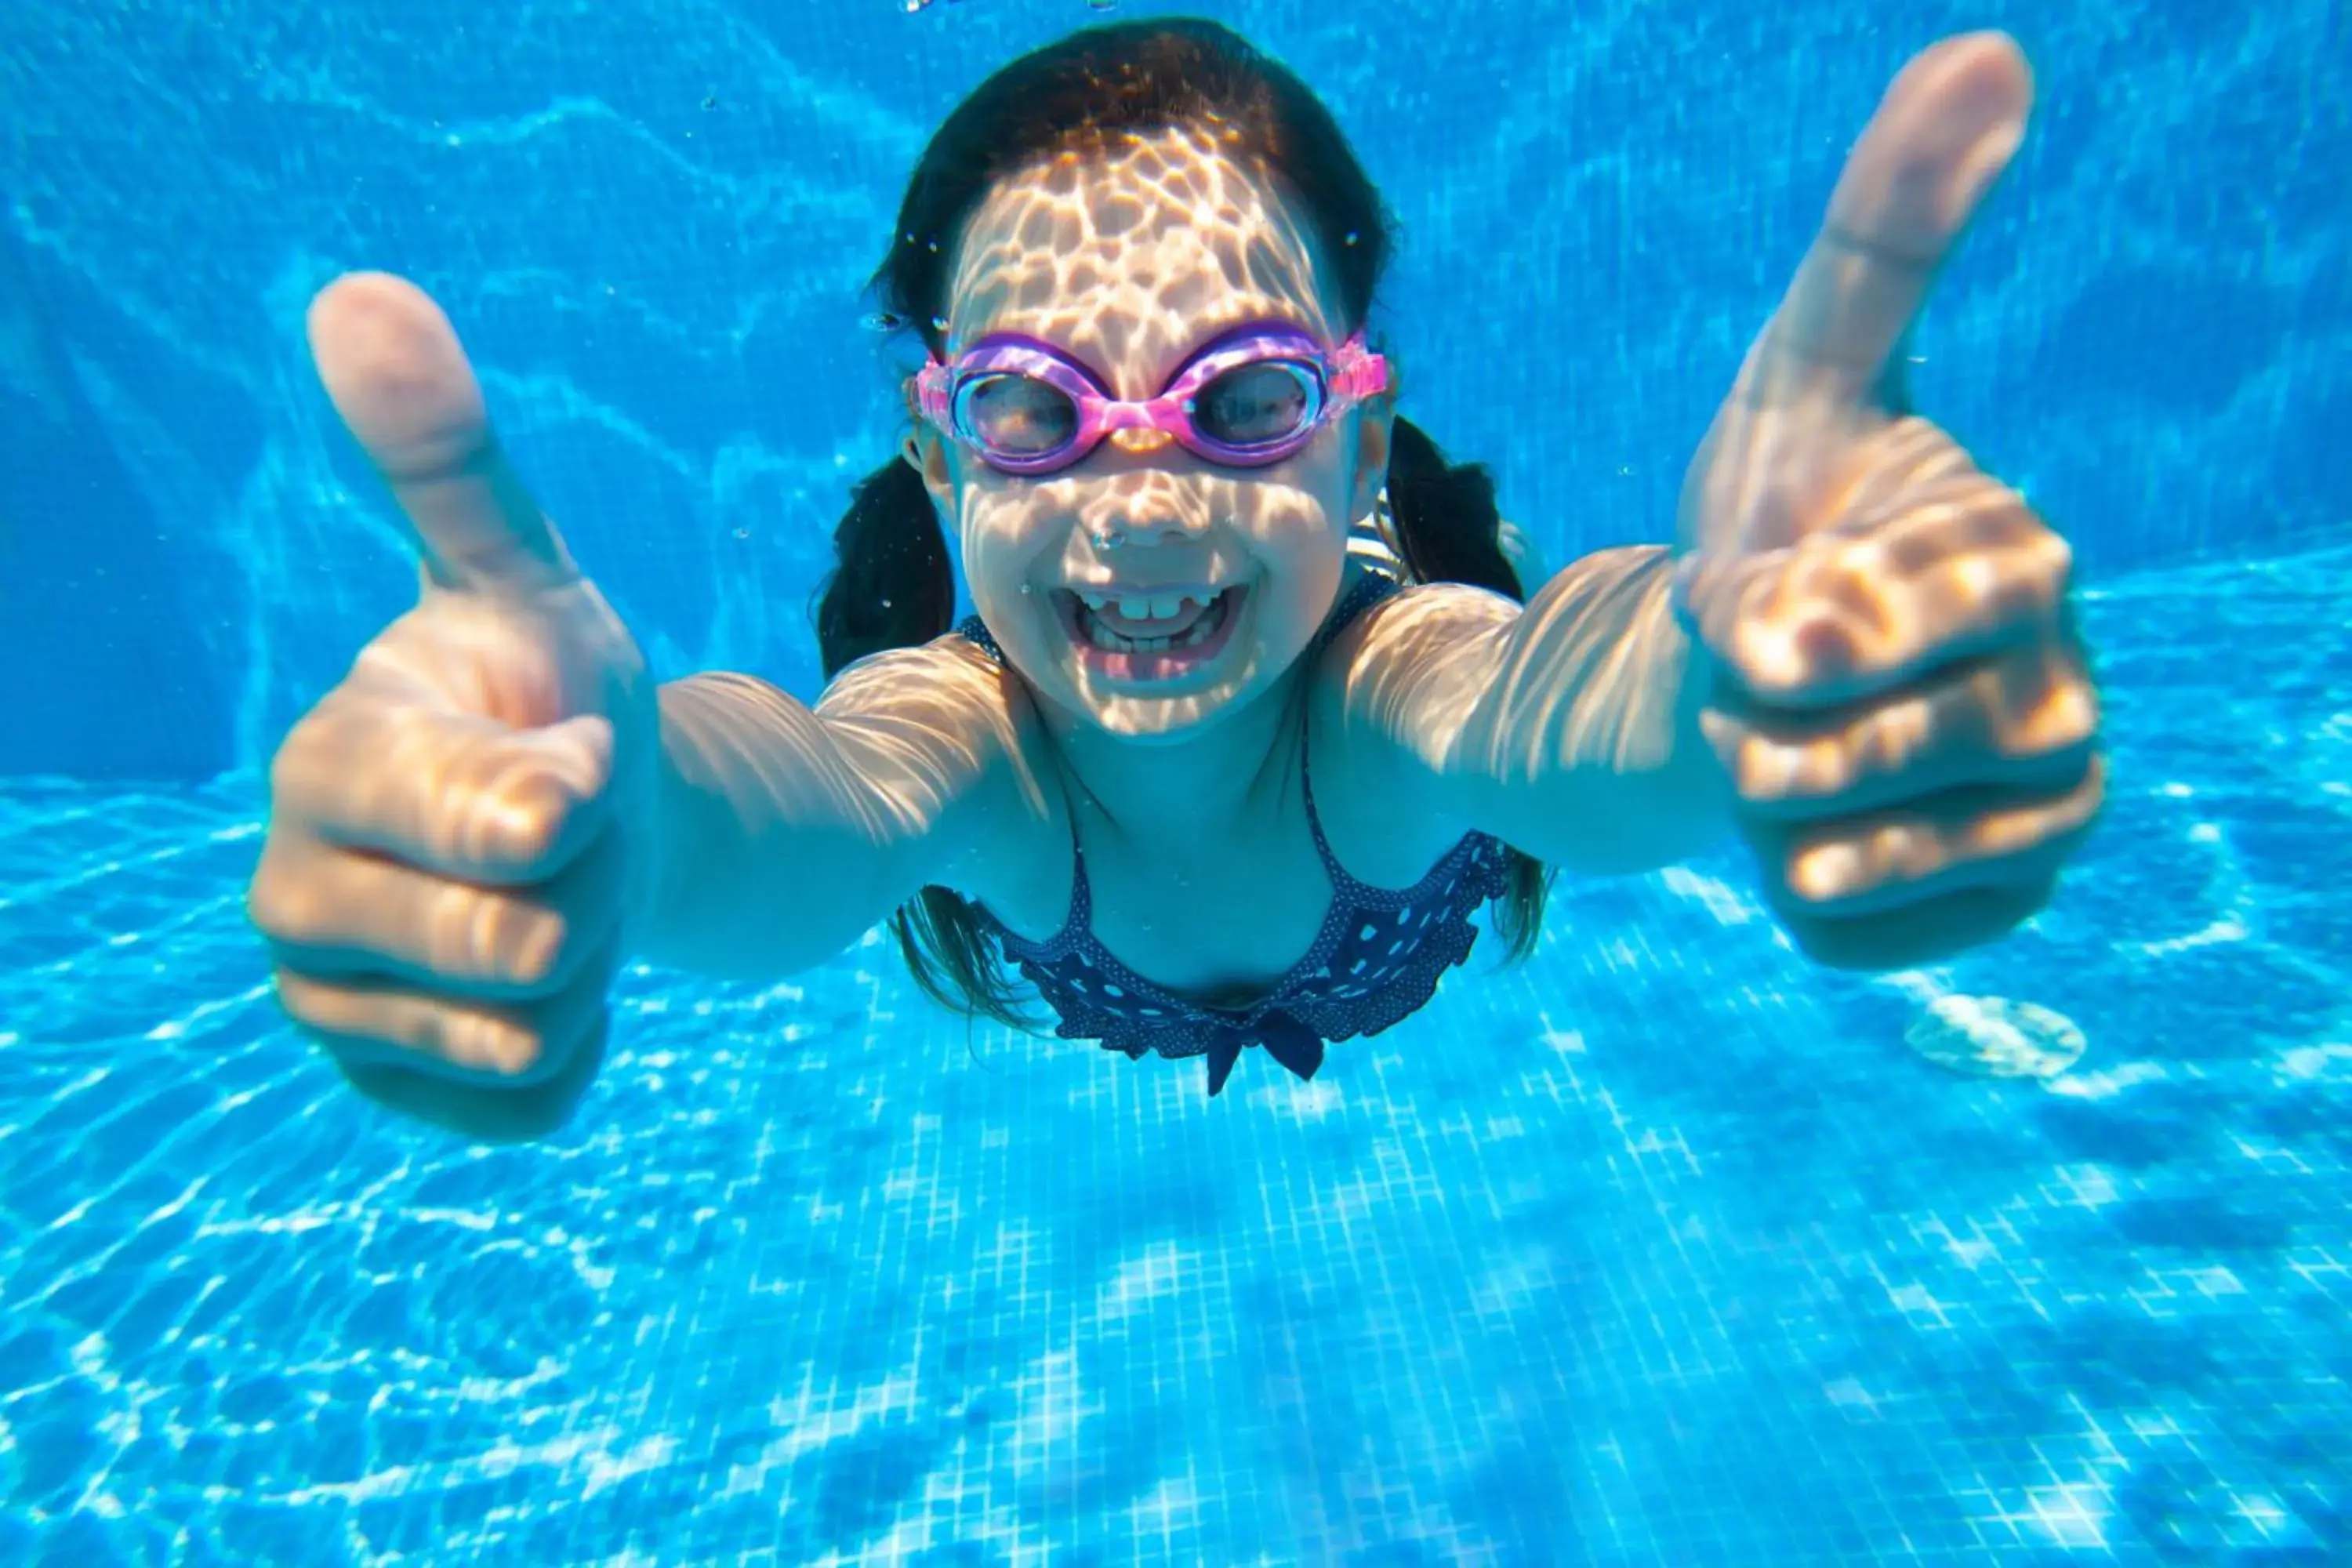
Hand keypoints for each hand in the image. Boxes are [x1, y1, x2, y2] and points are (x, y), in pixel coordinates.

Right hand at [247, 273, 659, 1139]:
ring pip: (530, 1029)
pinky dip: (574, 1053)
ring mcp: (330, 1002)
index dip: (578, 794)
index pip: (505, 823)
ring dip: (587, 969)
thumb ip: (453, 464)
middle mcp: (292, 887)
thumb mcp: (532, 578)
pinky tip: (542, 990)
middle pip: (530, 943)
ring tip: (550, 901)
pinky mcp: (388, 1092)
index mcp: (328, 758)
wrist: (588, 824)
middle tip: (570, 837)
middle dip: (595, 887)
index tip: (578, 756)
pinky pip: (528, 1104)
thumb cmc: (555, 695)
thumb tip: (358, 294)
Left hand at [1673, 34, 2102, 970]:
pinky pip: (1840, 931)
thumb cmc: (1781, 514)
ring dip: (1755, 802)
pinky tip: (1815, 828)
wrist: (1753, 667)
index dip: (1752, 624)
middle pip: (1820, 758)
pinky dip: (1783, 886)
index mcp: (2021, 560)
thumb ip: (1885, 236)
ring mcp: (2042, 812)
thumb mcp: (1801, 373)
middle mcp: (2064, 691)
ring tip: (1789, 744)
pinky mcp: (1997, 909)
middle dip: (1737, 718)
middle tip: (1764, 674)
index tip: (1747, 598)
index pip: (1842, 634)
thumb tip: (1990, 46)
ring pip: (1830, 855)